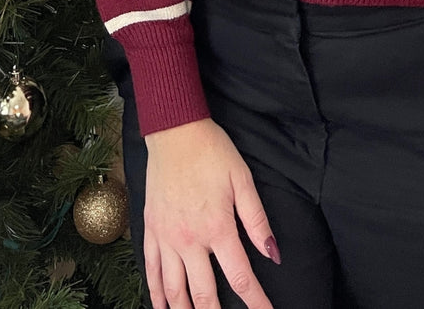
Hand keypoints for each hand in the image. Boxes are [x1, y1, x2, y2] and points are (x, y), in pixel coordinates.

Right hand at [143, 118, 278, 308]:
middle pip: (203, 294)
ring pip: (174, 289)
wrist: (175, 132)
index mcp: (217, 228)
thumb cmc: (213, 152)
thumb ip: (257, 220)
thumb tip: (273, 253)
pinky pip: (151, 269)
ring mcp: (166, 236)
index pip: (240, 277)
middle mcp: (189, 240)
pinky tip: (161, 306)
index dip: (256, 301)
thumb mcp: (242, 180)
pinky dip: (156, 292)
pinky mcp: (151, 228)